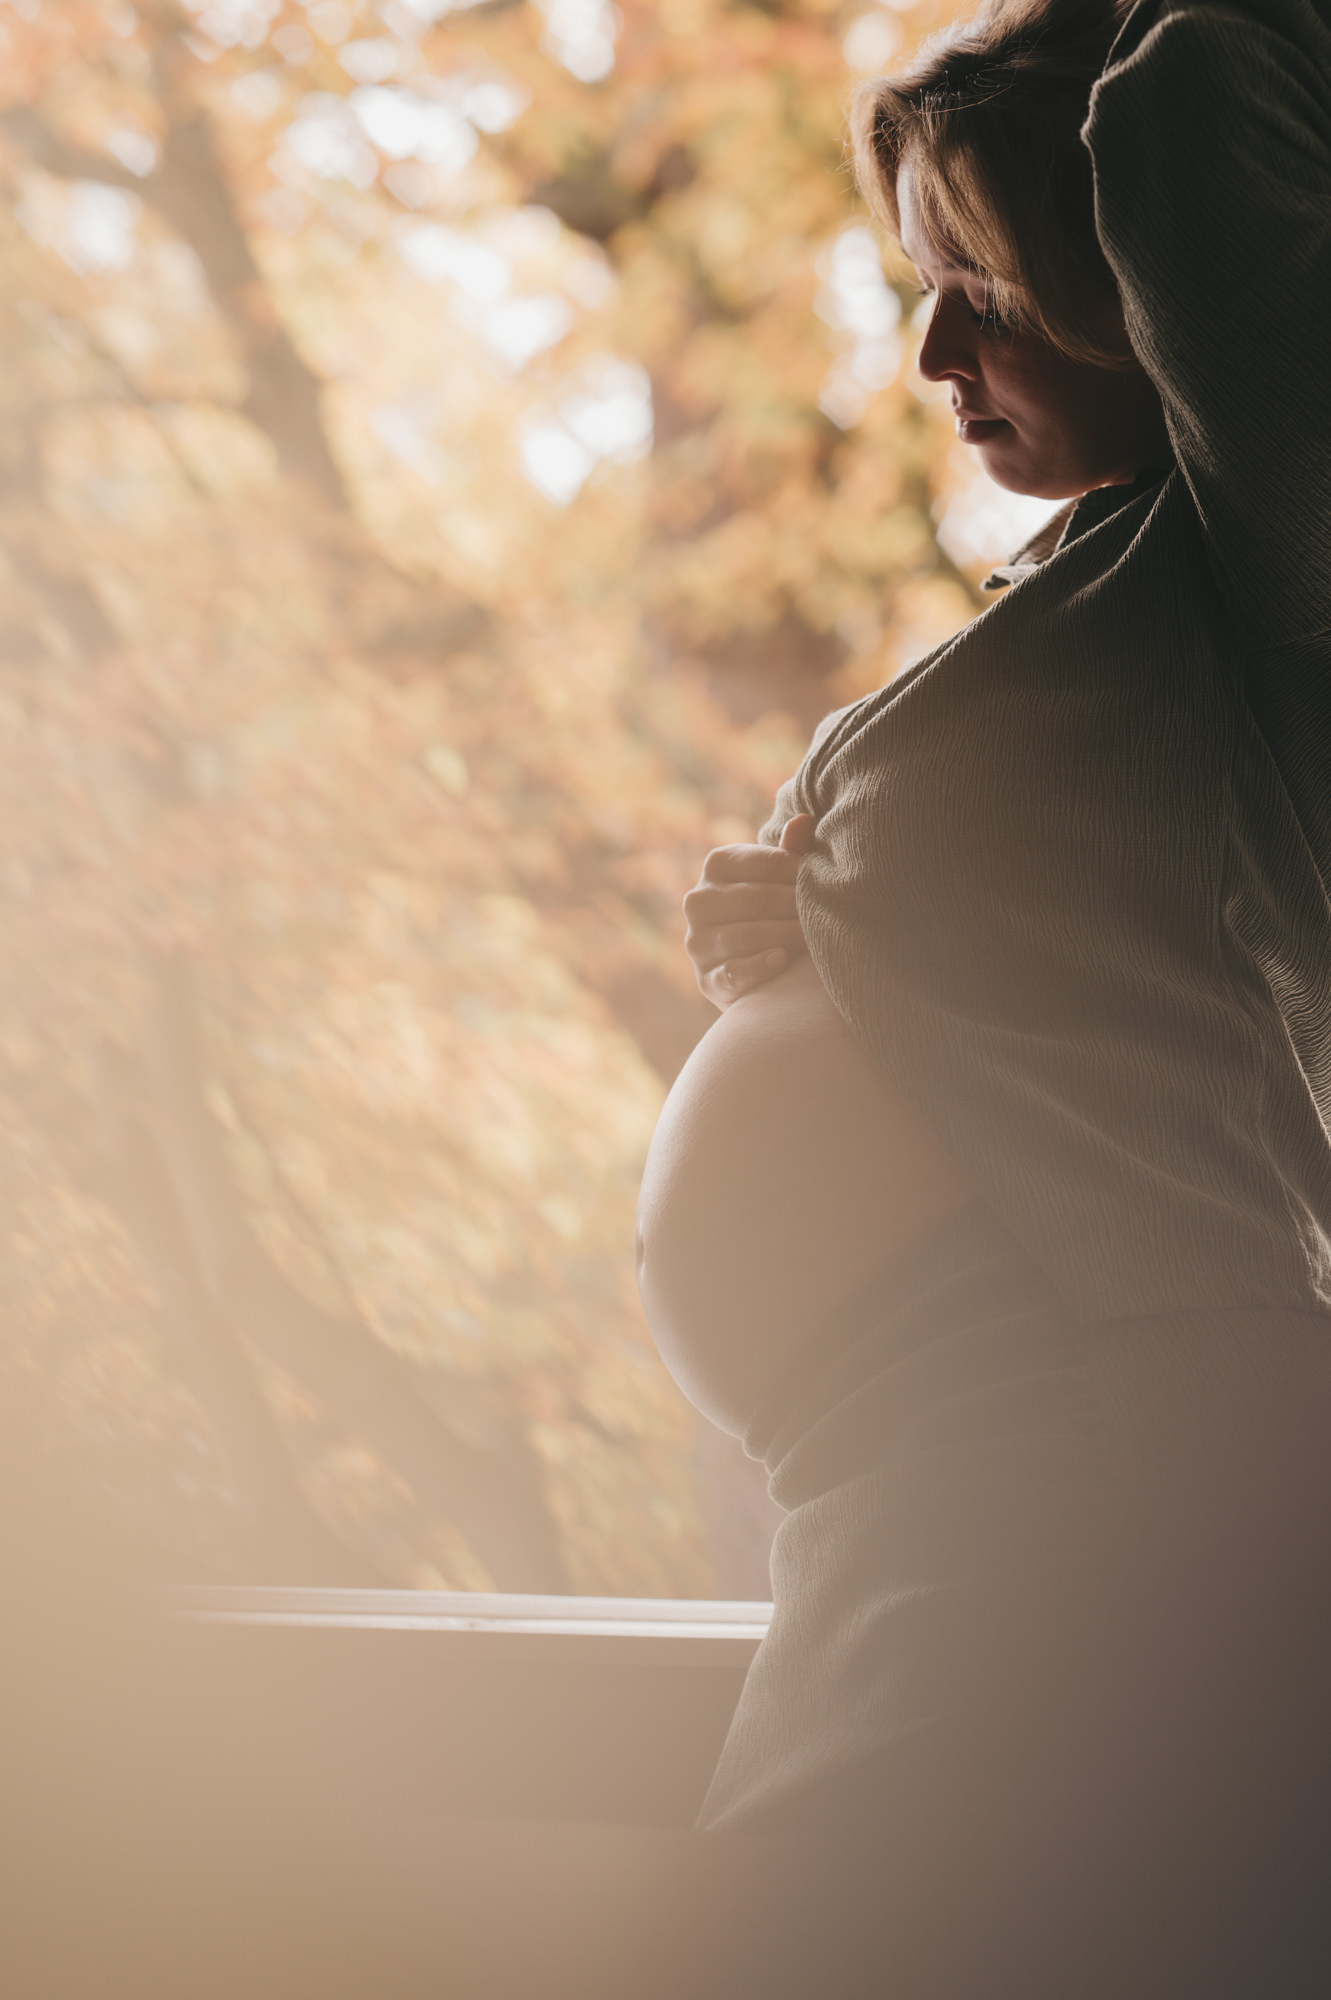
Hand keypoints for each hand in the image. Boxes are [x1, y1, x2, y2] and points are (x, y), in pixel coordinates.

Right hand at [683, 814, 815, 1008]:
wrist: (760, 969)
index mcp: (717, 865)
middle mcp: (698, 900)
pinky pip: (731, 972)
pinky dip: (758, 967)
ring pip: (744, 935)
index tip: (827, 883)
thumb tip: (805, 819)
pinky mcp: (705, 978)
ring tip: (815, 939)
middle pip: (755, 899)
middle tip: (830, 915)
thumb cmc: (776, 910)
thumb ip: (791, 852)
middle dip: (796, 908)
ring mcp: (698, 942)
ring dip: (785, 937)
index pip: (763, 863)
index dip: (799, 873)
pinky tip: (782, 960)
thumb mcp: (782, 879)